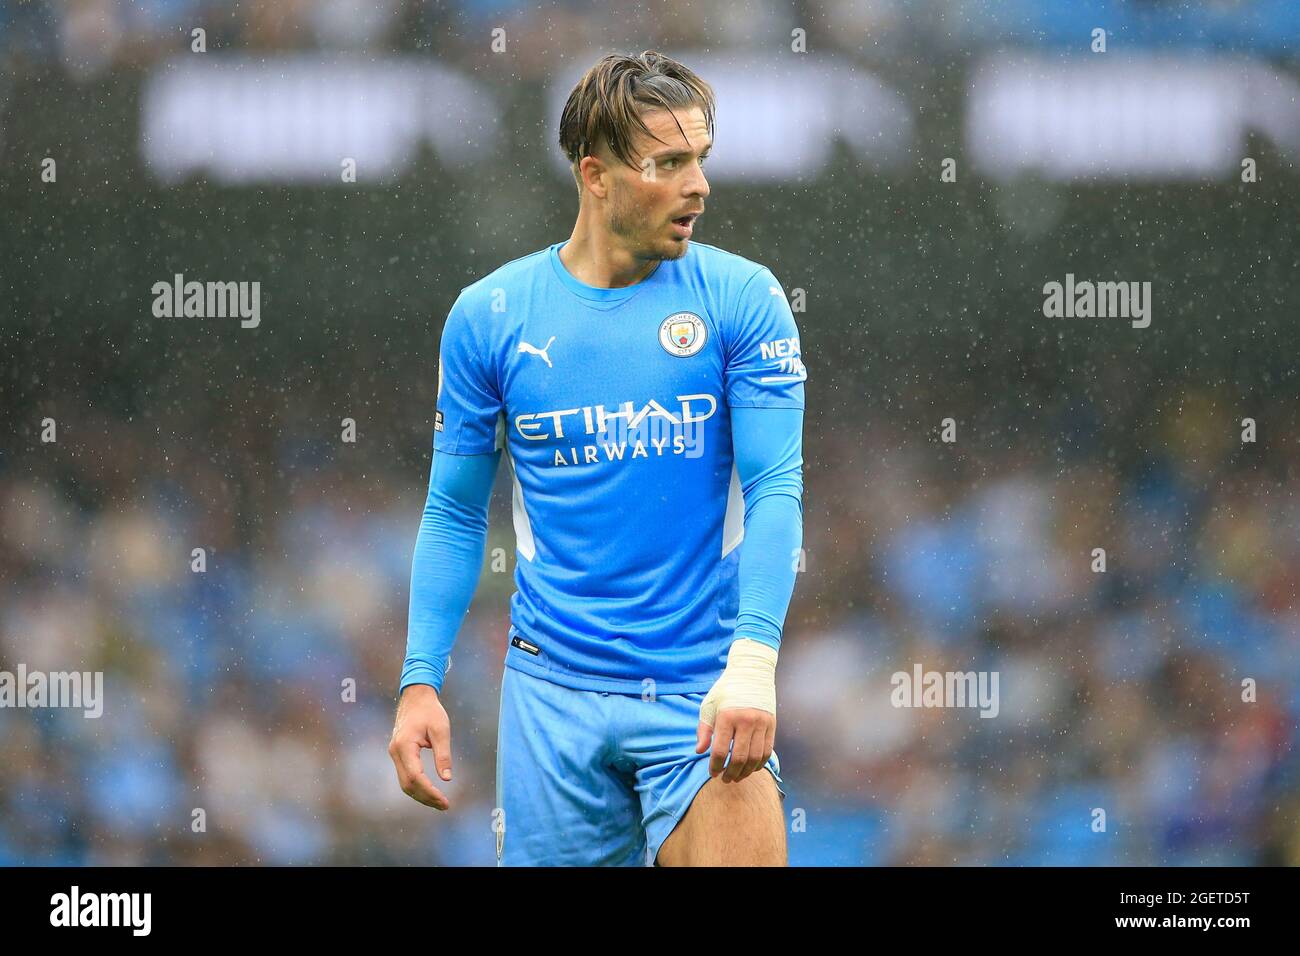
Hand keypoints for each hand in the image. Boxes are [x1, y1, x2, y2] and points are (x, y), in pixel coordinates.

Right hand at [388, 684, 453, 809]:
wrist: (416, 697)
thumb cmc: (430, 711)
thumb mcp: (441, 730)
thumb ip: (443, 754)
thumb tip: (446, 778)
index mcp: (405, 746)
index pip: (415, 777)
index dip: (429, 791)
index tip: (444, 800)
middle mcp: (396, 752)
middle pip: (407, 784)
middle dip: (425, 797)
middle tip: (444, 806)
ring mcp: (394, 753)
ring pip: (404, 782)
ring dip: (420, 794)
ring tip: (439, 802)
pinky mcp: (398, 753)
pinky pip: (405, 775)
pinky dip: (417, 786)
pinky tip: (430, 790)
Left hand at [695, 638, 777, 783]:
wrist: (751, 673)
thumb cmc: (726, 690)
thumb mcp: (709, 706)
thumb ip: (704, 729)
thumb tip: (700, 751)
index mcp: (727, 716)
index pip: (720, 750)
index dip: (716, 766)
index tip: (713, 773)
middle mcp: (746, 721)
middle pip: (739, 758)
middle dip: (731, 773)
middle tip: (725, 779)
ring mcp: (761, 723)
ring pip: (754, 758)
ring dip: (746, 772)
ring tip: (737, 777)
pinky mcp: (772, 725)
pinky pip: (767, 751)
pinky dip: (759, 763)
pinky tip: (751, 768)